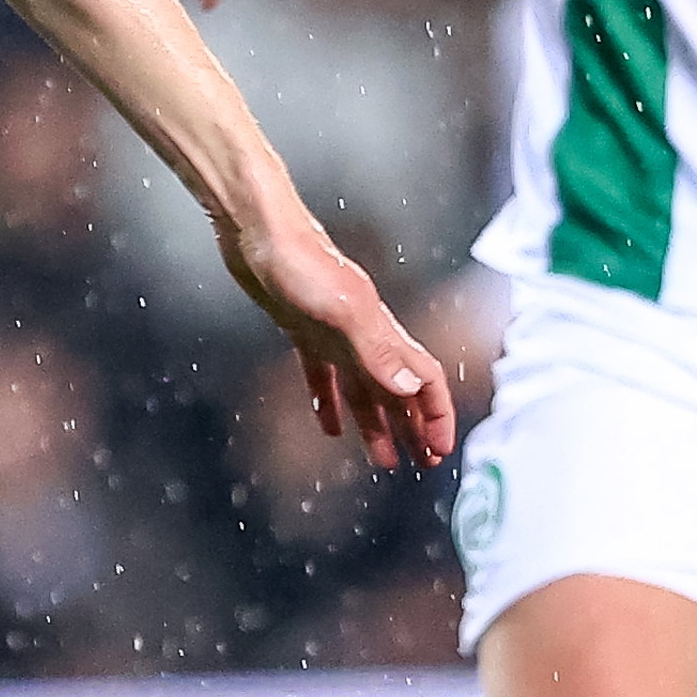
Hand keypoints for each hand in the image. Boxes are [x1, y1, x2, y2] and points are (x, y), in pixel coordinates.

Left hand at [220, 201, 458, 472]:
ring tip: (385, 460)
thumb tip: (412, 387)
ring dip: (378, 424)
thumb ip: (377, 350)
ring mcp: (334, 333)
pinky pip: (324, 376)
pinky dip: (330, 403)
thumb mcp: (342, 310)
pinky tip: (329, 427)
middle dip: (415, 428)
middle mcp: (364, 336)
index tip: (439, 452)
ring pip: (366, 389)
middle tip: (423, 464)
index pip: (423, 380)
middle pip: (400, 391)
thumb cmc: (300, 263)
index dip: (436, 415)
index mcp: (381, 332)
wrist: (257, 232)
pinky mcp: (303, 330)